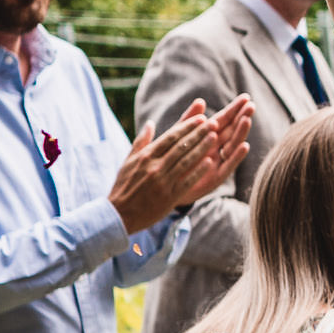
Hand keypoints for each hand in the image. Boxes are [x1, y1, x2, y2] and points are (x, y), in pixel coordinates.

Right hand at [110, 95, 252, 233]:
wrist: (119, 214)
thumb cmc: (124, 186)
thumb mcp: (128, 162)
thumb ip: (141, 142)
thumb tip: (150, 123)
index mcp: (145, 157)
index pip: (170, 137)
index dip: (187, 126)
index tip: (200, 118)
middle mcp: (154, 166)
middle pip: (181, 146)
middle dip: (198, 133)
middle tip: (214, 122)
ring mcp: (163, 181)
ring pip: (186, 161)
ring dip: (202, 148)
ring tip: (215, 137)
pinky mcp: (169, 196)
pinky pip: (187, 181)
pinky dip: (198, 171)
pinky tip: (210, 162)